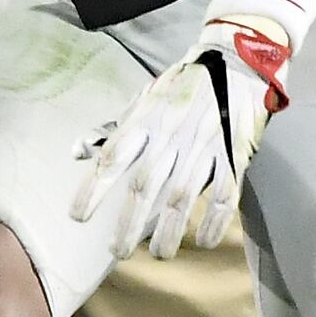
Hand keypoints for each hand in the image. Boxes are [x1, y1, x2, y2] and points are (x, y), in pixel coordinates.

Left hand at [71, 26, 278, 258]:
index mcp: (147, 120)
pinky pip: (223, 195)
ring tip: (159, 254)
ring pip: (181, 197)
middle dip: (129, 224)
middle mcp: (172, 136)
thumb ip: (113, 129)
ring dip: (169, 231)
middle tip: (118, 253)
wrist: (238, 62)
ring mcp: (204, 147)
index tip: (78, 217)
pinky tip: (202, 242)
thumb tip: (77, 152)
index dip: (93, 190)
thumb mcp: (145, 98)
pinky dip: (213, 222)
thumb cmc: (185, 85)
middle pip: (144, 187)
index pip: (113, 158)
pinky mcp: (233, 156)